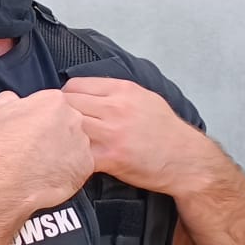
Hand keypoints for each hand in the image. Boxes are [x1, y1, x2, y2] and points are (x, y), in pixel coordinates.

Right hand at [0, 89, 95, 211]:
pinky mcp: (86, 166)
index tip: (27, 127)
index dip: (36, 116)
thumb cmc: (1, 148)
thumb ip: (7, 100)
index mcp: (53, 100)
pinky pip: (78, 164)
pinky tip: (48, 173)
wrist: (10, 182)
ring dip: (60, 150)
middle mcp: (74, 118)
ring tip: (39, 162)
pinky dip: (66, 169)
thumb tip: (12, 100)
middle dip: (51, 131)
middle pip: (65, 121)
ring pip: (73, 143)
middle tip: (33, 145)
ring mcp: (82, 143)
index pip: (49, 104)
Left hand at [61, 77, 212, 193]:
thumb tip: (88, 90)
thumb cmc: (166, 131)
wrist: (186, 159)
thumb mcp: (145, 98)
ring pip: (68, 126)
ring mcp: (112, 133)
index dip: (66, 97)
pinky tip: (72, 158)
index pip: (75, 85)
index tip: (65, 108)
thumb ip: (115, 92)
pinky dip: (70, 155)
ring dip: (61, 135)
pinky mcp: (111, 157)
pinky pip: (78, 153)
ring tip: (62, 141)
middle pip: (67, 104)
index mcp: (123, 90)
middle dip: (58, 115)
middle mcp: (116, 108)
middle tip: (57, 126)